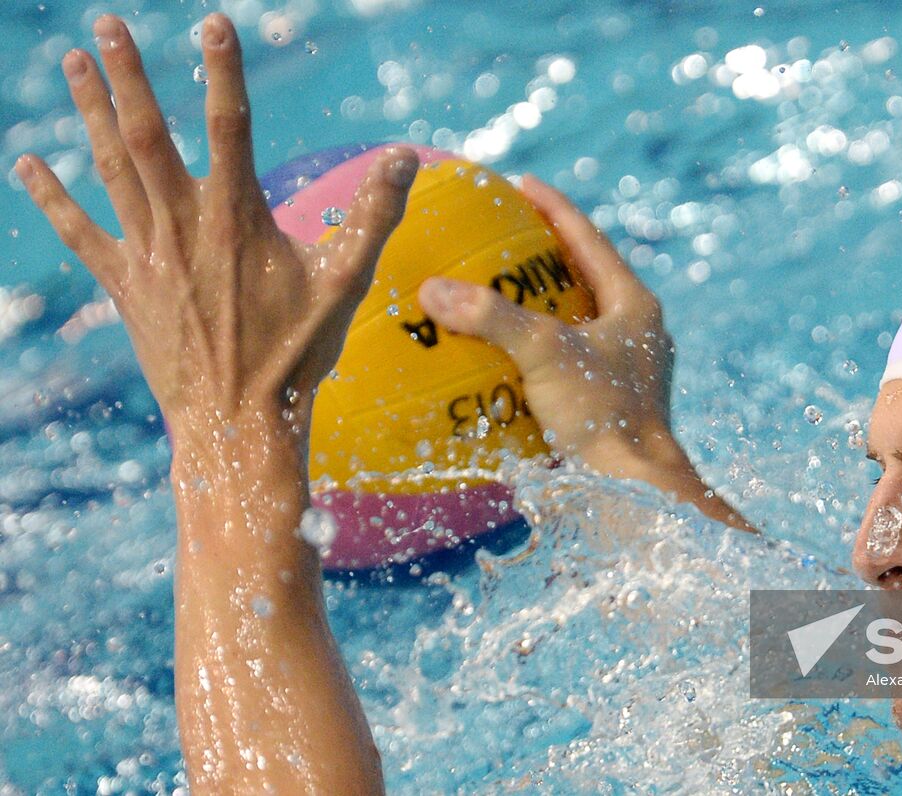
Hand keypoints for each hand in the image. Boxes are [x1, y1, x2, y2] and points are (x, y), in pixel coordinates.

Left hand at [16, 15, 400, 792]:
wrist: (237, 423)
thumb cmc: (296, 355)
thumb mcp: (345, 284)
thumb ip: (374, 216)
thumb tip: (406, 155)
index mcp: (238, 218)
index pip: (228, 125)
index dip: (222, 71)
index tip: (213, 23)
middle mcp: (183, 225)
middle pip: (147, 134)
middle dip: (126, 75)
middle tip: (106, 22)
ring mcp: (147, 255)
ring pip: (110, 169)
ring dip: (89, 111)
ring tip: (71, 61)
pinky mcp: (126, 286)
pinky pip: (80, 232)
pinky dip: (51, 196)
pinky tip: (26, 162)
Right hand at [418, 177, 751, 529]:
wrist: (639, 490)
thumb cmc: (605, 415)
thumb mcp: (546, 354)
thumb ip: (492, 317)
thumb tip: (432, 288)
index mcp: (636, 306)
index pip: (590, 239)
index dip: (555, 208)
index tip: (521, 185)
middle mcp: (637, 334)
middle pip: (587, 277)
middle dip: (547, 256)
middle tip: (507, 235)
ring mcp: (627, 371)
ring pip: (579, 324)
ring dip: (541, 308)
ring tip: (497, 295)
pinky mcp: (610, 405)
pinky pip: (568, 365)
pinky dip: (536, 354)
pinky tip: (499, 362)